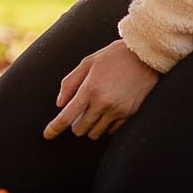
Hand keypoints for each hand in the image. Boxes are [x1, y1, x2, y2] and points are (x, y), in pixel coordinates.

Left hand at [44, 39, 159, 139]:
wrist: (146, 56)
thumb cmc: (114, 56)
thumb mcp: (88, 62)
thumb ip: (70, 82)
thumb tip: (59, 104)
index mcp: (90, 89)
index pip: (67, 116)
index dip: (54, 128)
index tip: (47, 135)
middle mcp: (103, 103)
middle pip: (80, 129)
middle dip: (76, 124)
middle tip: (79, 112)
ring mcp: (117, 111)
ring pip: (95, 133)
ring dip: (90, 126)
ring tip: (94, 110)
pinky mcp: (129, 115)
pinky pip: (111, 131)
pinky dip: (106, 125)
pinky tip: (108, 111)